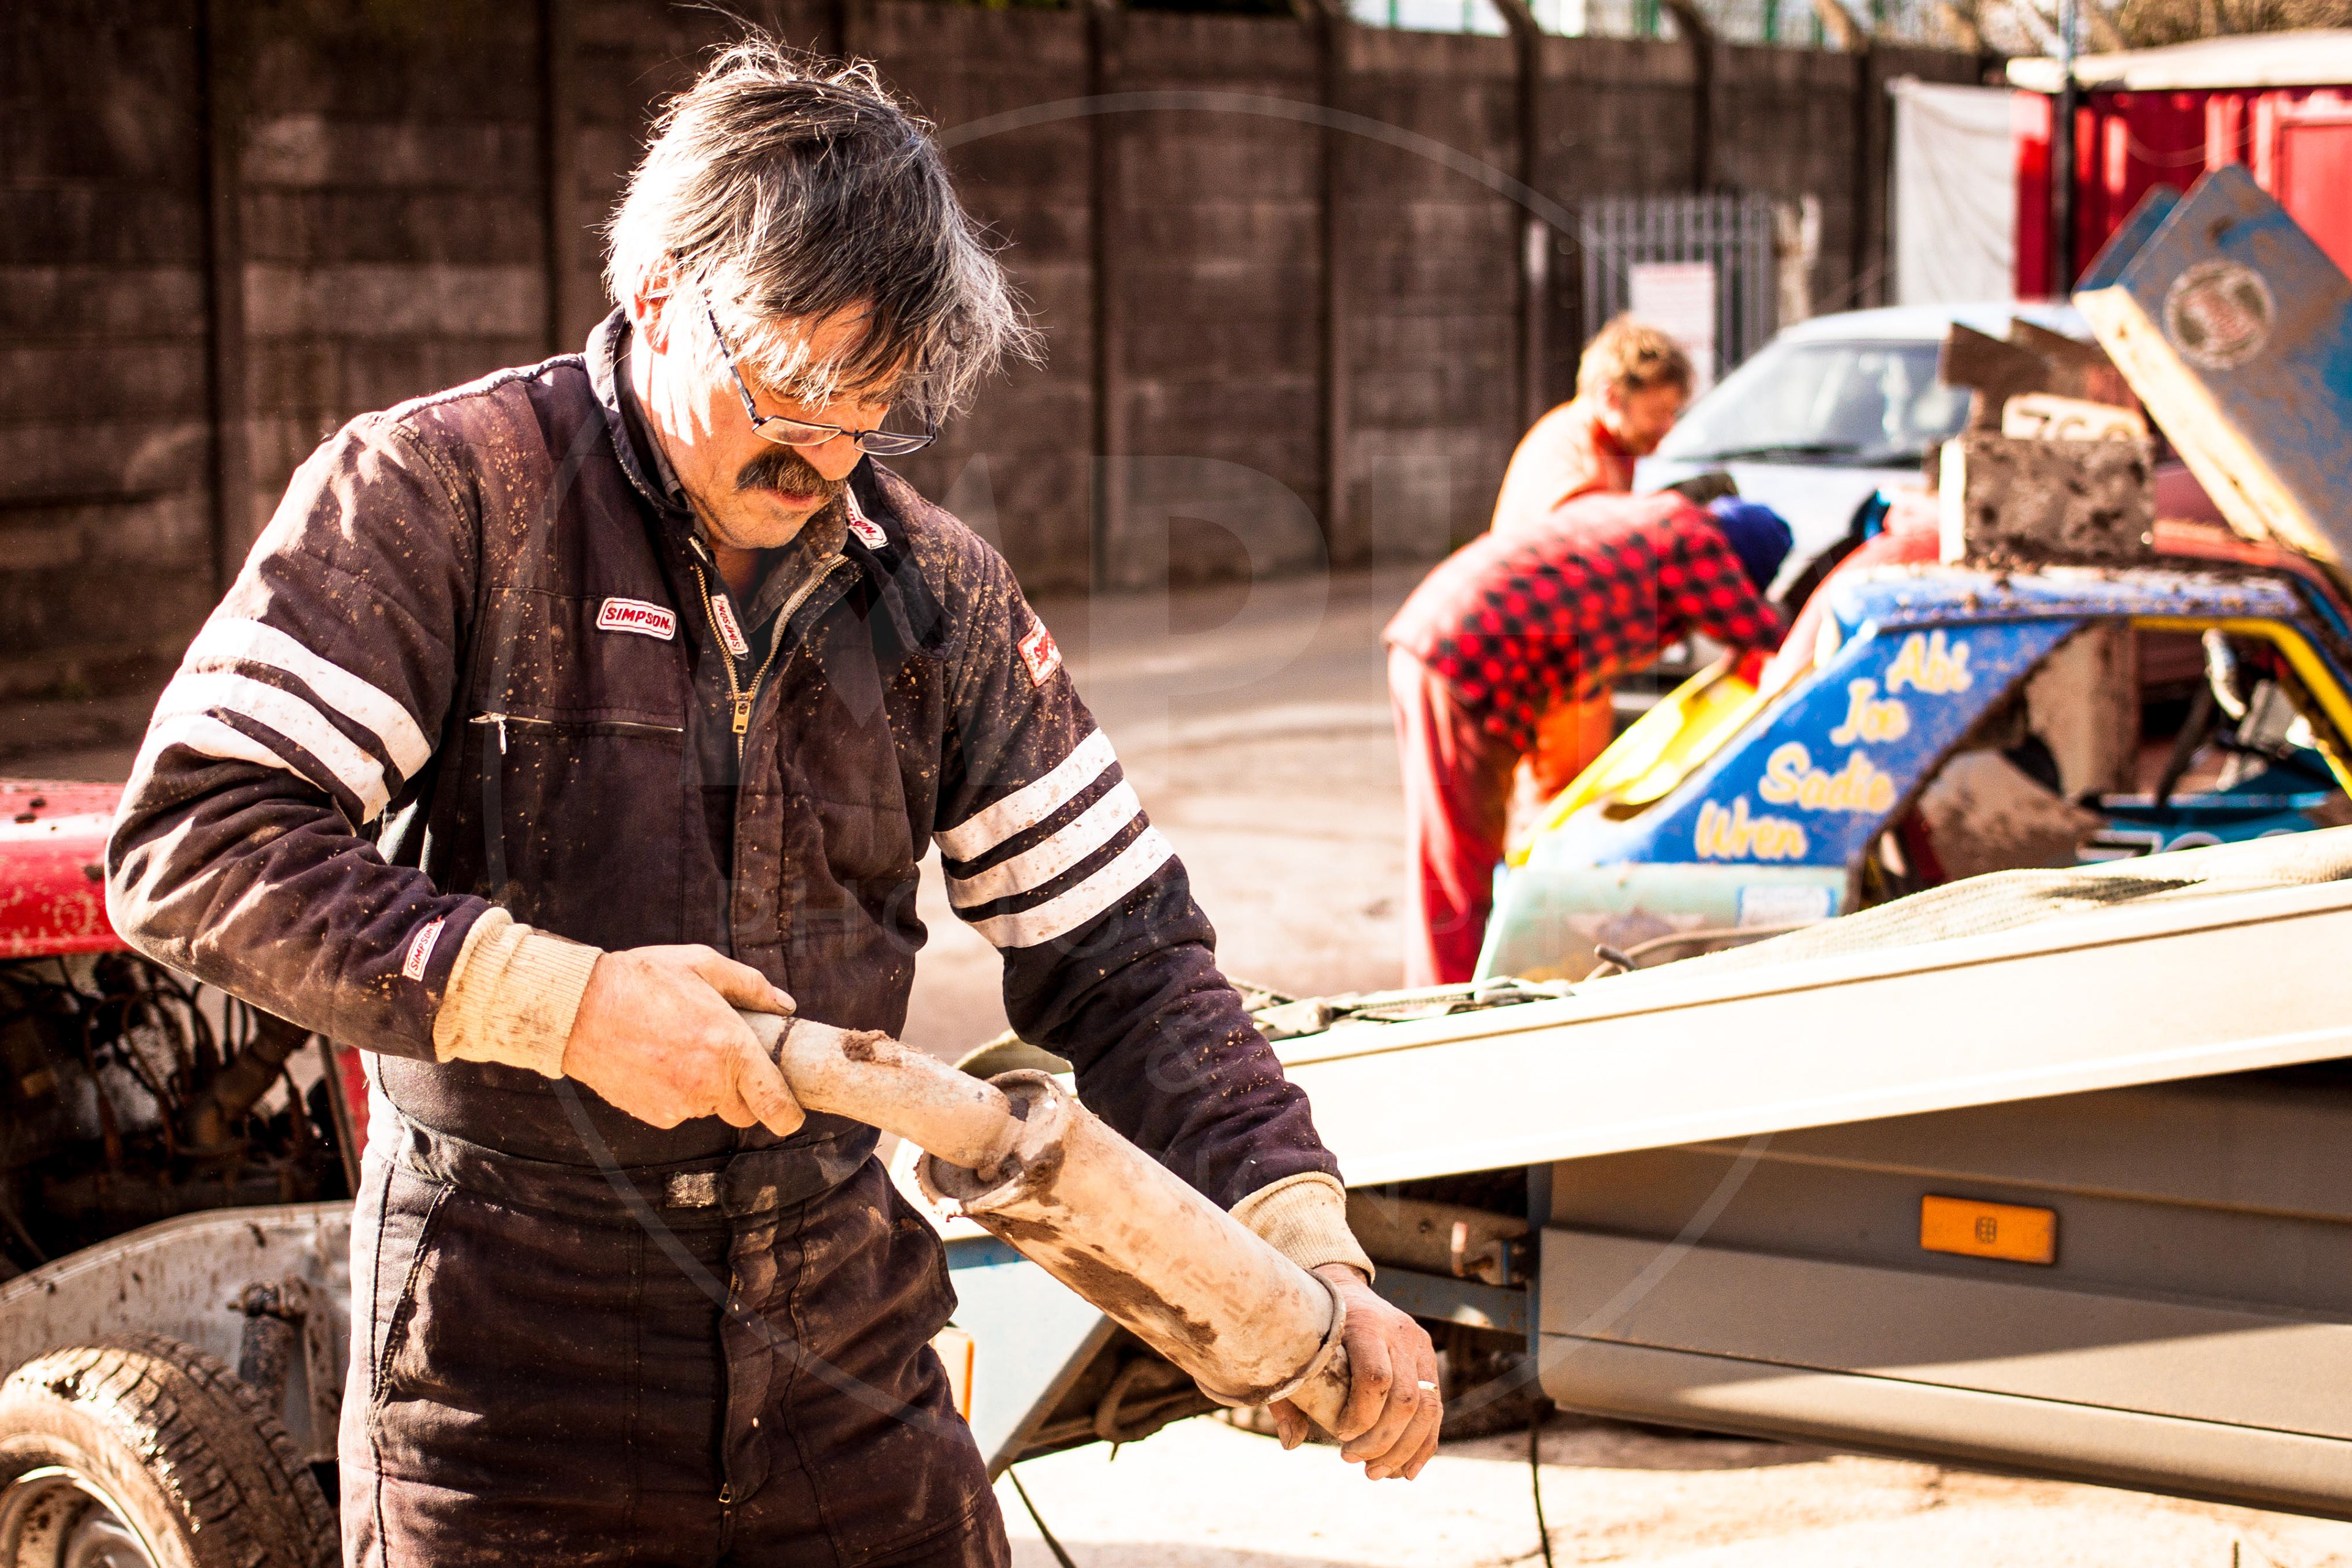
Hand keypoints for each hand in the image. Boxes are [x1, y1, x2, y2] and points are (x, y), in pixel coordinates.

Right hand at [562, 945, 803, 1136]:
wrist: (578, 1009)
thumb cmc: (642, 980)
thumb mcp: (701, 965)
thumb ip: (750, 986)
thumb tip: (785, 1005)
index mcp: (729, 1047)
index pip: (774, 1102)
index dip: (788, 1114)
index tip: (792, 1115)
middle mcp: (708, 1083)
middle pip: (745, 1112)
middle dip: (743, 1093)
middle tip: (723, 1058)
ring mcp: (679, 1103)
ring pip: (710, 1108)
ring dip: (706, 1088)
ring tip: (679, 1048)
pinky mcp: (654, 1115)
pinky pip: (680, 1110)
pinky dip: (677, 1093)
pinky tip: (657, 1061)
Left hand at [1271, 1265, 1440, 1480]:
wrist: (1343, 1288)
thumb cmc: (1311, 1326)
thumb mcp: (1294, 1351)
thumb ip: (1289, 1395)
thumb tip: (1291, 1443)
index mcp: (1364, 1323)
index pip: (1376, 1377)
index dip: (1361, 1416)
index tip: (1340, 1437)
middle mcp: (1399, 1332)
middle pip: (1406, 1399)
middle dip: (1382, 1441)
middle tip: (1353, 1461)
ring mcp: (1419, 1345)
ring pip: (1428, 1408)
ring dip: (1403, 1450)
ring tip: (1375, 1473)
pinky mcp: (1427, 1359)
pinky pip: (1436, 1408)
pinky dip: (1423, 1444)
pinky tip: (1407, 1471)